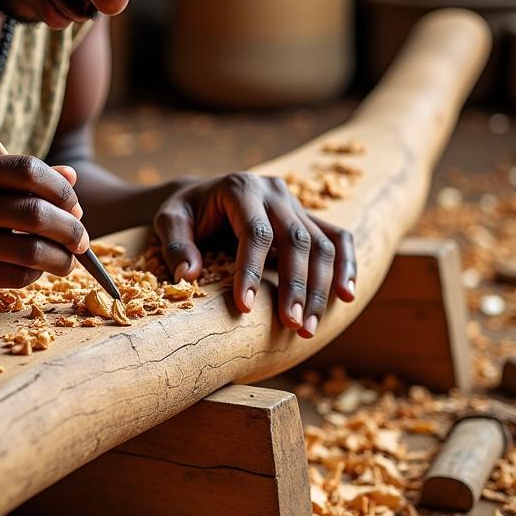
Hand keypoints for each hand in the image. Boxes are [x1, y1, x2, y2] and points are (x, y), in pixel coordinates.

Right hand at [0, 156, 89, 294]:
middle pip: (36, 214)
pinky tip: (38, 268)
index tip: (74, 204)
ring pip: (31, 252)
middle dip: (71, 228)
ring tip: (69, 258)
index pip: (28, 171)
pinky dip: (36, 274)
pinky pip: (15, 277)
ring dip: (62, 258)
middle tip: (81, 239)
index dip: (61, 188)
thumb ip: (21, 178)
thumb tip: (72, 180)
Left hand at [153, 173, 356, 336]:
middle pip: (296, 239)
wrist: (201, 195)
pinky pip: (337, 238)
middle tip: (291, 325)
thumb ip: (176, 246)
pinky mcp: (307, 216)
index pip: (255, 231)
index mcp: (240, 188)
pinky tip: (346, 297)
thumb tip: (188, 276)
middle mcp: (273, 191)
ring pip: (321, 243)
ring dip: (320, 287)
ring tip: (308, 327)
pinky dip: (346, 266)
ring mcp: (294, 203)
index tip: (246, 306)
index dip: (252, 269)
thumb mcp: (169, 221)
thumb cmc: (185, 212)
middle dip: (295, 285)